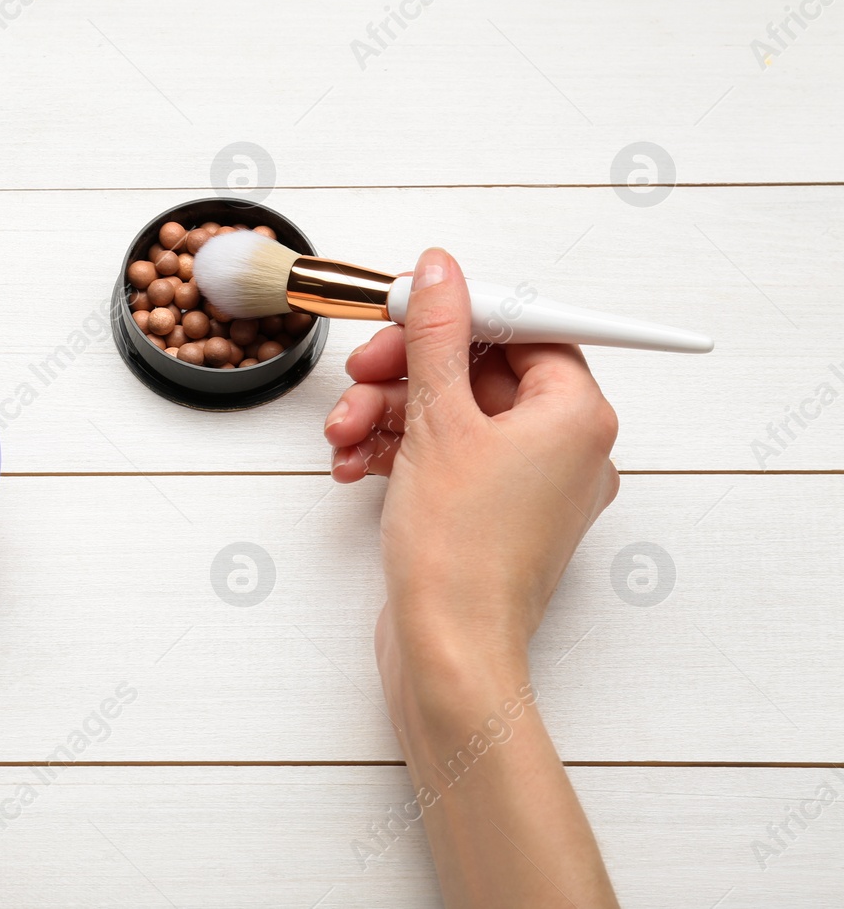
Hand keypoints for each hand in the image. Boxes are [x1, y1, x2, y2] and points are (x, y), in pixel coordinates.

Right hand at [323, 247, 619, 681]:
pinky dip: (399, 452)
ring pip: (453, 416)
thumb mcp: (437, 419)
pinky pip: (448, 457)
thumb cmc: (460, 552)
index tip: (406, 310)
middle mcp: (566, 447)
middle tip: (360, 375)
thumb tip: (441, 271)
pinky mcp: (494, 514)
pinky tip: (353, 463)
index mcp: (577, 415)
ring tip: (343, 435)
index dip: (457, 314)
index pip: (525, 328)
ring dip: (388, 414)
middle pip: (478, 371)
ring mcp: (531, 485)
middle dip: (405, 372)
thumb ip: (437, 333)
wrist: (447, 650)